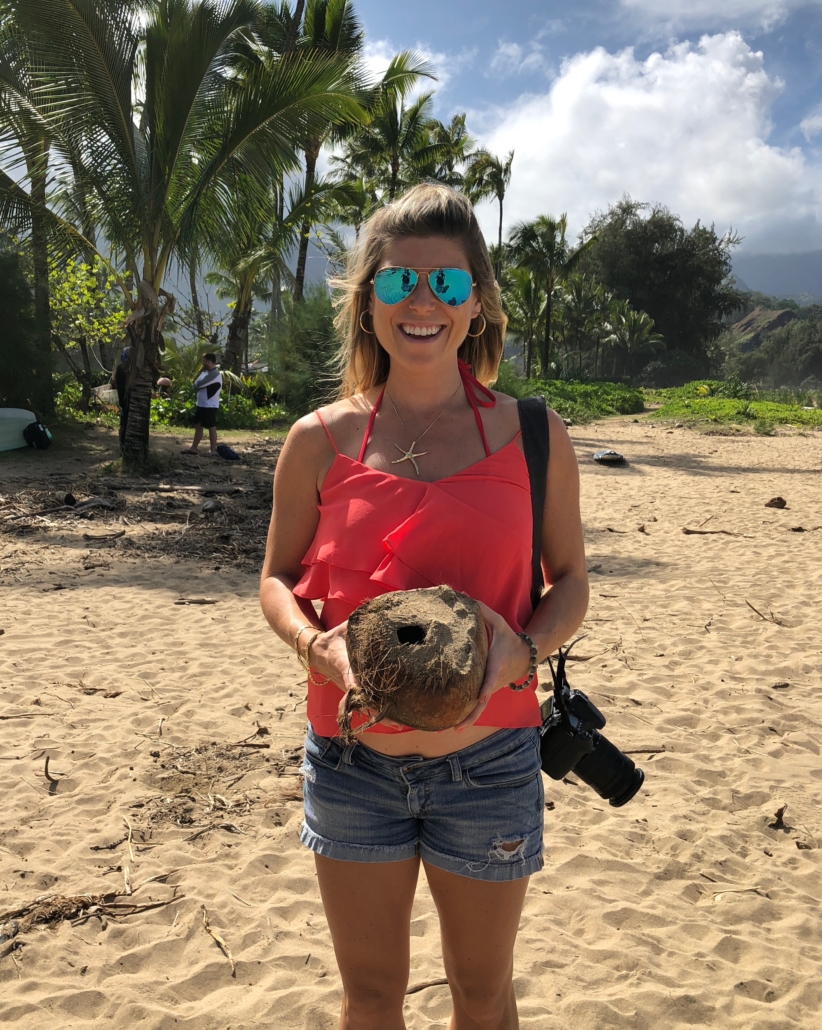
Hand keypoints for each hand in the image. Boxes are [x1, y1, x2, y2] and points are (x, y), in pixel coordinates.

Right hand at [309, 622, 406, 730]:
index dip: (361, 688)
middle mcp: (348, 680)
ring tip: (403, 724)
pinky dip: (380, 712)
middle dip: (381, 709)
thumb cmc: (336, 637)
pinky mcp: (353, 692)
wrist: (317, 650)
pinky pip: (367, 704)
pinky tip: (397, 720)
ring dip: (382, 715)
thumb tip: (380, 610)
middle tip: (399, 720)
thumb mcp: (347, 627)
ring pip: (367, 706)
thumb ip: (362, 622)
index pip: (352, 678)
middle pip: (364, 700)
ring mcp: (350, 689)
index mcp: (345, 664)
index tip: (372, 697)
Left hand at [455, 601, 532, 731]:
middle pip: (483, 700)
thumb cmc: (508, 638)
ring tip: (448, 728)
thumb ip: (481, 611)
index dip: (487, 686)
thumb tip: (461, 595)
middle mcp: (494, 681)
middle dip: (471, 714)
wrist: (525, 656)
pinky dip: (467, 715)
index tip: (481, 695)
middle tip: (456, 725)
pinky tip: (452, 723)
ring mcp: (491, 689)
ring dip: (467, 718)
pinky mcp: (487, 692)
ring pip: (480, 706)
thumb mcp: (498, 622)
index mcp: (496, 664)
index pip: (492, 677)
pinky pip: (477, 705)